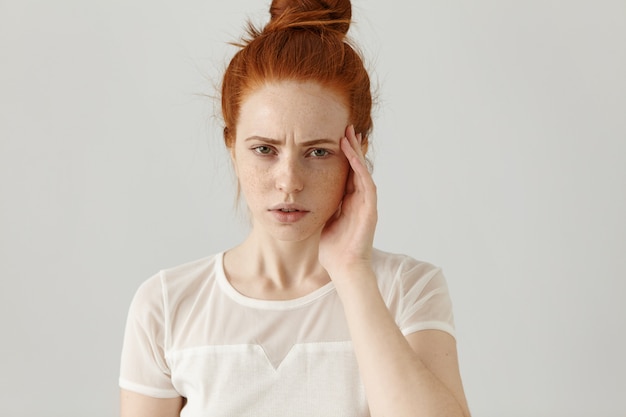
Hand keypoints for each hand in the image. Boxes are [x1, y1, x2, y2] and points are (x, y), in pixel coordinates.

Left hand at [319, 125, 377, 275]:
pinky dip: (359, 168)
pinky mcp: (370, 210)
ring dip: (356, 152)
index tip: (336, 139)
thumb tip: (308, 194)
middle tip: (345, 128)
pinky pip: (366, 183)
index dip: (343, 156)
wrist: (344, 268)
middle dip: (352, 148)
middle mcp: (360, 200)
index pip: (347, 173)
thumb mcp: (325, 220)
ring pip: (363, 171)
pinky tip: (352, 154)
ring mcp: (367, 204)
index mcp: (350, 202)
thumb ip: (323, 206)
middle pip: (357, 168)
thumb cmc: (333, 249)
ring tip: (349, 134)